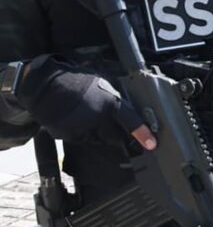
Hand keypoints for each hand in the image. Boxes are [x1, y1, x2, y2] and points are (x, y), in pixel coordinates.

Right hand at [15, 56, 155, 149]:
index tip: (151, 144)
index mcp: (110, 101)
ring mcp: (83, 127)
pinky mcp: (69, 134)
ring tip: (82, 114)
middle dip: (112, 132)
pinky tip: (72, 119)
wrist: (45, 85)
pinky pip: (80, 139)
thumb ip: (114, 100)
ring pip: (97, 139)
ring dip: (94, 132)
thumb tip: (127, 114)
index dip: (142, 133)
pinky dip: (78, 133)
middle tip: (99, 118)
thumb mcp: (102, 85)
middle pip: (113, 135)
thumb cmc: (76, 82)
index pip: (130, 119)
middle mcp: (98, 116)